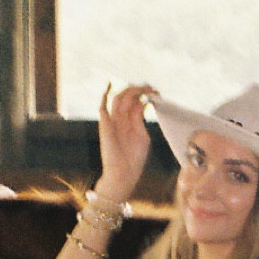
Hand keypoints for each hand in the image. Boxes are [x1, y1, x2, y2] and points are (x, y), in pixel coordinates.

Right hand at [96, 82, 155, 202]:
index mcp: (131, 123)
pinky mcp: (105, 125)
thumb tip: (143, 103)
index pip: (137, 103)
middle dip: (139, 90)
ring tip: (141, 86)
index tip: (156, 92)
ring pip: (118, 99)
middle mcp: (121, 120)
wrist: (123, 173)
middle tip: (150, 86)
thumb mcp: (142, 136)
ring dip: (129, 91)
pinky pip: (102, 107)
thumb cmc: (134, 159)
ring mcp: (112, 121)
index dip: (146, 95)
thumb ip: (140, 120)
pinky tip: (109, 85)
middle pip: (128, 98)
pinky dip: (104, 95)